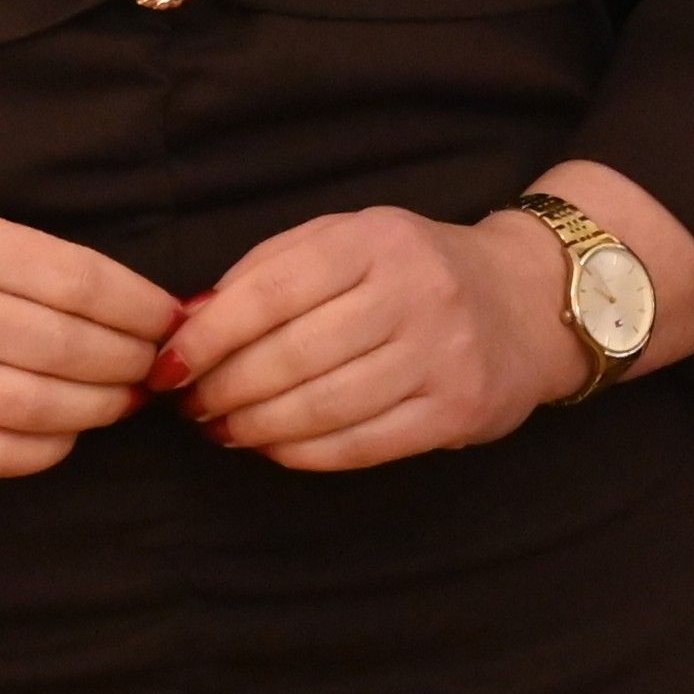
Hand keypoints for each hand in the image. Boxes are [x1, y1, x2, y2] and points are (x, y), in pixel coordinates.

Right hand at [0, 194, 174, 480]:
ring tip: (124, 400)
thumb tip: (136, 305)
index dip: (139, 307)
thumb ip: (35, 262)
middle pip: (67, 346)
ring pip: (35, 404)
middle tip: (156, 366)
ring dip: (98, 408)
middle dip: (130, 361)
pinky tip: (66, 434)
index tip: (170, 319)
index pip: (80, 281)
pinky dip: (44, 449)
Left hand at [165, 207, 578, 470]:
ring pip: (323, 406)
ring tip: (225, 429)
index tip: (167, 365)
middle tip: (192, 406)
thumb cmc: (414, 270)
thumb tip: (188, 321)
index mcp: (377, 239)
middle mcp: (416, 291)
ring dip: (256, 427)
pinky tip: (276, 447)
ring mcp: (442, 353)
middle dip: (225, 389)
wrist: (526, 301)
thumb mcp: (349, 240)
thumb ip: (270, 268)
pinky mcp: (457, 410)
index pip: (271, 291)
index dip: (208, 336)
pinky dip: (304, 453)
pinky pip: (362, 444)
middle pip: (292, 356)